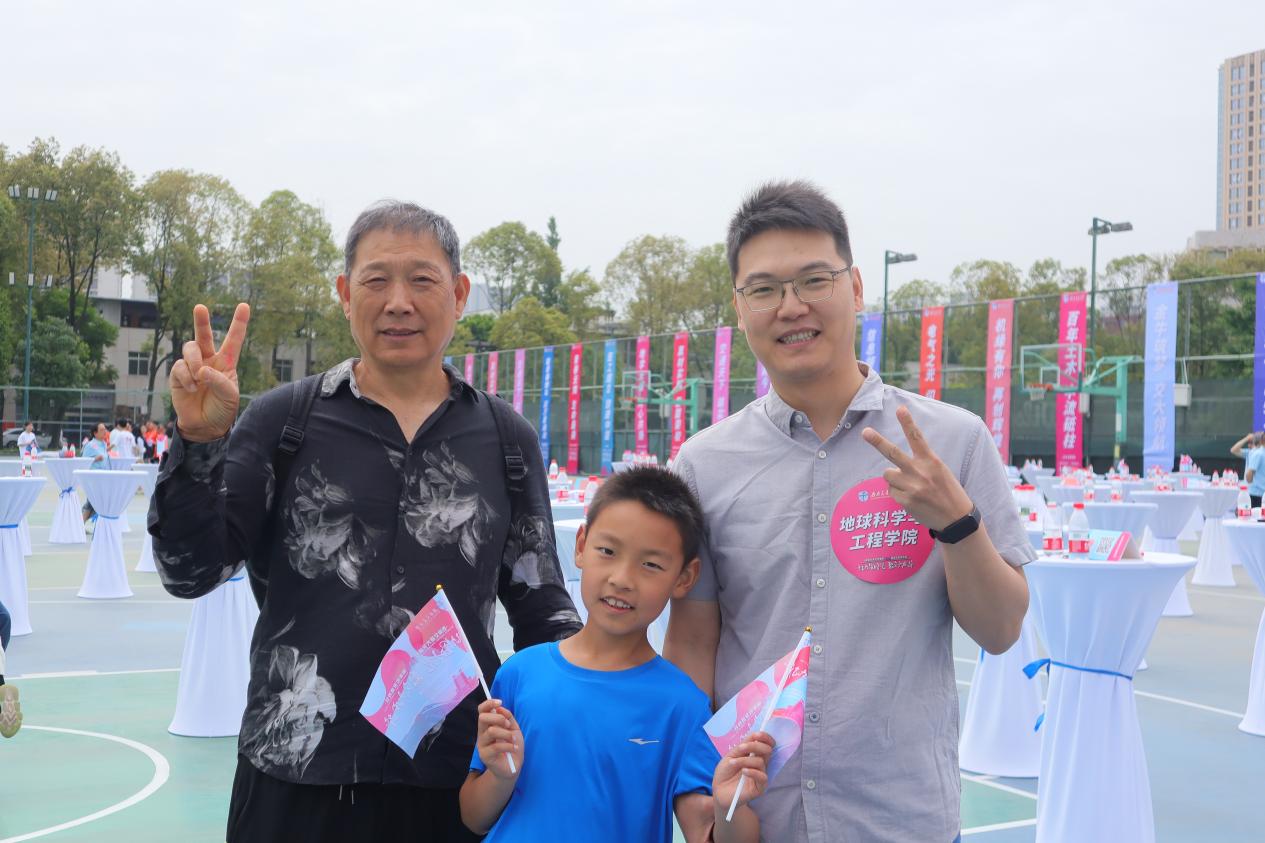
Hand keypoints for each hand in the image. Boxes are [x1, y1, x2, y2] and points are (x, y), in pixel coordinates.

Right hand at [170, 303, 249, 442]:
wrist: (205, 425)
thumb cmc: (222, 408)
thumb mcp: (229, 395)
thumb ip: (218, 380)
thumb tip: (201, 370)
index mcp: (226, 362)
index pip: (233, 340)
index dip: (239, 323)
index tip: (244, 305)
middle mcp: (208, 360)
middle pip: (203, 335)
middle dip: (201, 321)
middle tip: (200, 307)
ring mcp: (192, 366)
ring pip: (190, 348)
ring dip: (194, 361)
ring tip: (199, 378)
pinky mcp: (178, 375)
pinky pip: (179, 367)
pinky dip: (187, 377)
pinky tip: (192, 388)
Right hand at [475, 698, 522, 780]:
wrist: (513, 766)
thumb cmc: (512, 745)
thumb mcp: (514, 729)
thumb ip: (508, 717)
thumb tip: (500, 708)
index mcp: (487, 725)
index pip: (481, 710)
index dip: (488, 704)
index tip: (500, 702)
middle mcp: (482, 734)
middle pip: (483, 718)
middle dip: (499, 719)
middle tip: (508, 726)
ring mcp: (482, 745)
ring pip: (491, 731)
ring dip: (506, 734)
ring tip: (513, 739)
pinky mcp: (485, 756)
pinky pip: (496, 746)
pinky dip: (509, 745)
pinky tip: (514, 748)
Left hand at [712, 732, 774, 813]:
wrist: (719, 791)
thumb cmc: (725, 773)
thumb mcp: (730, 757)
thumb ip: (741, 748)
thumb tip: (754, 737)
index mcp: (754, 755)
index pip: (766, 744)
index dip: (765, 737)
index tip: (757, 734)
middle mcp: (760, 764)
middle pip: (767, 750)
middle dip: (755, 746)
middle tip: (742, 748)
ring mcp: (760, 775)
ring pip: (760, 762)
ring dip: (745, 760)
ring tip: (732, 763)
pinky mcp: (760, 787)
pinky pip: (762, 777)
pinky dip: (752, 772)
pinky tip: (743, 771)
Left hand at [862, 405, 973, 531]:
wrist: (956, 518)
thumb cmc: (947, 491)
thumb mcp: (940, 470)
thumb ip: (920, 463)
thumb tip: (894, 464)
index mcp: (931, 460)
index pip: (917, 438)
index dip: (908, 422)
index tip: (900, 408)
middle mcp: (920, 471)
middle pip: (893, 453)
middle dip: (877, 441)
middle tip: (865, 432)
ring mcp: (912, 486)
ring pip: (888, 474)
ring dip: (894, 479)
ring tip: (911, 486)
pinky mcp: (905, 500)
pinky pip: (891, 491)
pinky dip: (898, 494)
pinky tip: (912, 499)